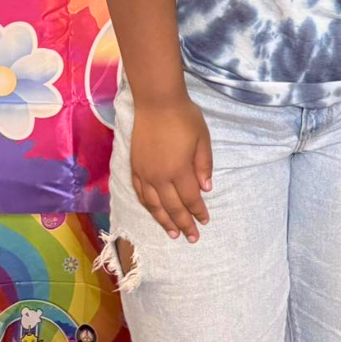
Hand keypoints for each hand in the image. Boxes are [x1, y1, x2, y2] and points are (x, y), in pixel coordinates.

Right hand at [130, 95, 212, 241]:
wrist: (156, 103)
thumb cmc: (184, 118)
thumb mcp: (203, 139)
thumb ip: (204, 165)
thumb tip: (206, 189)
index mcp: (179, 171)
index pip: (191, 199)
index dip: (198, 212)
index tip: (205, 222)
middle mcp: (160, 177)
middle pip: (172, 207)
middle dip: (183, 223)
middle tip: (191, 238)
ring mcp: (145, 174)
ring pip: (154, 205)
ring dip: (164, 220)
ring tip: (173, 233)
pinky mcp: (134, 168)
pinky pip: (140, 193)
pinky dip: (148, 206)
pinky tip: (153, 211)